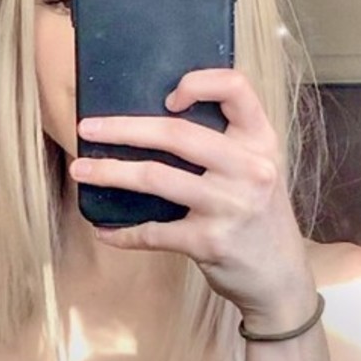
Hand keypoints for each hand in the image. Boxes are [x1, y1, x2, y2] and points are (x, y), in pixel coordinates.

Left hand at [70, 67, 317, 326]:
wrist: (280, 278)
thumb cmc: (258, 215)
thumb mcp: (258, 169)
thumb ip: (226, 142)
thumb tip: (157, 116)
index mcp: (260, 141)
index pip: (236, 88)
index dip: (198, 82)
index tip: (166, 96)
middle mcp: (250, 168)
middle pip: (176, 133)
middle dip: (122, 128)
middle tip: (87, 128)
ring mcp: (230, 205)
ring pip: (155, 177)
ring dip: (109, 172)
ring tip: (80, 169)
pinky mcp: (210, 242)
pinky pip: (153, 232)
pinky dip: (122, 233)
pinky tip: (103, 230)